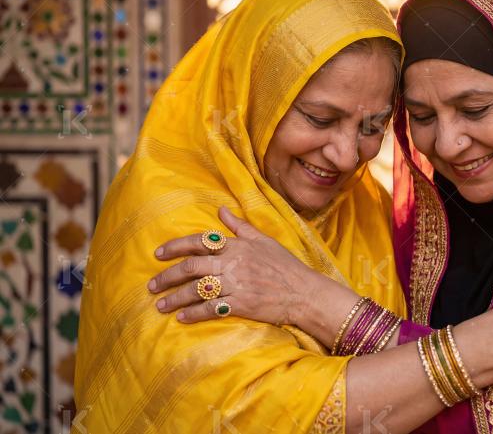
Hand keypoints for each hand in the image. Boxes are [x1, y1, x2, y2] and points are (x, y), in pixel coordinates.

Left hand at [147, 206, 317, 324]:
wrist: (304, 292)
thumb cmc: (285, 265)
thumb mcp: (264, 240)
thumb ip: (240, 226)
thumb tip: (220, 210)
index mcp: (237, 246)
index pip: (199, 242)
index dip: (176, 247)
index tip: (158, 254)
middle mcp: (233, 264)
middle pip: (191, 267)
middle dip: (168, 276)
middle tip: (152, 285)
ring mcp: (236, 285)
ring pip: (197, 290)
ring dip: (175, 298)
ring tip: (160, 305)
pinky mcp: (241, 305)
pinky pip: (211, 309)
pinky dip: (194, 314)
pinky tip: (182, 318)